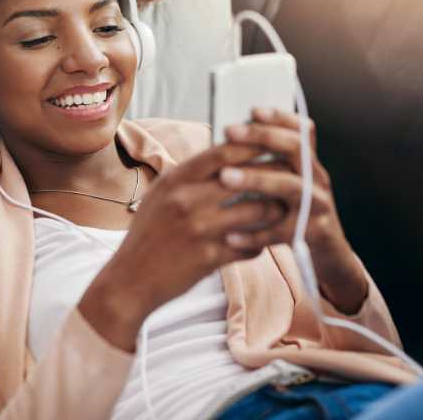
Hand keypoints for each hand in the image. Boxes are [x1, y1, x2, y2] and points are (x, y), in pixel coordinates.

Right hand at [80, 139, 285, 349]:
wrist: (130, 279)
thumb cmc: (150, 232)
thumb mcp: (162, 193)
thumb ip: (192, 173)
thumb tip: (227, 150)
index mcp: (177, 179)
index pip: (223, 152)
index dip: (253, 145)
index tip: (274, 143)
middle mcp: (187, 200)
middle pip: (246, 177)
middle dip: (274, 174)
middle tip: (292, 174)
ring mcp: (199, 229)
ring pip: (256, 211)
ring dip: (275, 210)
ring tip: (284, 208)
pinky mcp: (209, 258)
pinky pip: (251, 245)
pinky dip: (261, 242)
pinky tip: (264, 241)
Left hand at [219, 108, 368, 313]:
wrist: (329, 254)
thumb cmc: (296, 215)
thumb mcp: (288, 185)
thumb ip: (269, 166)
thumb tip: (228, 141)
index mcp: (310, 165)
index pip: (302, 131)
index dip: (280, 117)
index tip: (252, 109)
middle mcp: (318, 179)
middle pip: (296, 148)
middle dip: (263, 136)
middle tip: (230, 132)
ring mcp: (319, 205)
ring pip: (289, 186)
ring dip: (254, 179)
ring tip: (224, 177)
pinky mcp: (314, 233)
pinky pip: (281, 232)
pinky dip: (254, 234)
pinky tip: (229, 236)